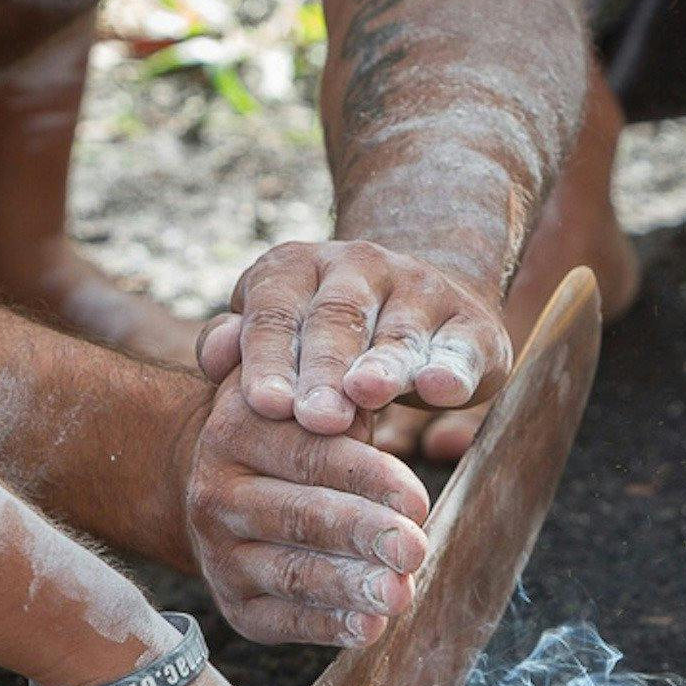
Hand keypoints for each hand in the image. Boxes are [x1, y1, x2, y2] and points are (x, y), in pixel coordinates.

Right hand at [184, 373, 431, 646]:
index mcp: (237, 428)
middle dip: (361, 534)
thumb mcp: (309, 392)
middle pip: (298, 515)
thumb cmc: (296, 431)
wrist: (223, 485)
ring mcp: (218, 553)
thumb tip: (377, 383)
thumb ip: (342, 387)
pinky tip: (369, 628)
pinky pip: (282, 621)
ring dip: (349, 587)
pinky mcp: (233, 605)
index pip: (308, 453)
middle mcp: (215, 491)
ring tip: (399, 594)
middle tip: (415, 549)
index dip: (366, 476)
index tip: (417, 499)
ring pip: (290, 573)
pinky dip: (328, 627)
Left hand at [199, 240, 511, 434]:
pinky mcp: (472, 325)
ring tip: (366, 393)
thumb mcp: (276, 332)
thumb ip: (239, 345)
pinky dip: (453, 368)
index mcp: (298, 268)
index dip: (269, 357)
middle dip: (324, 371)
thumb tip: (213, 356)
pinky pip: (462, 347)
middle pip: (336, 321)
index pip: (275, 311)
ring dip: (383, 364)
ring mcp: (421, 289)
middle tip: (315, 418)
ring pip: (399, 332)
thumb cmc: (320, 337)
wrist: (417, 299)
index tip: (264, 404)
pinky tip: (441, 388)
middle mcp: (360, 266)